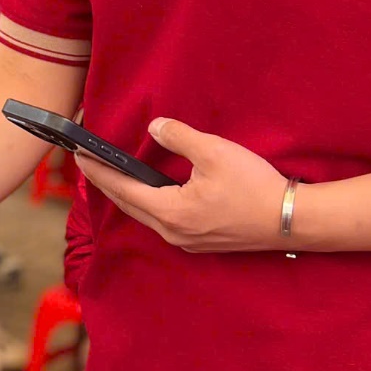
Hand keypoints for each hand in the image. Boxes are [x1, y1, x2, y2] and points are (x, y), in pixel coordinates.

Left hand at [76, 118, 287, 253]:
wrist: (291, 220)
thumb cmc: (253, 186)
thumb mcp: (215, 152)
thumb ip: (179, 137)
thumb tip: (154, 127)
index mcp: (171, 212)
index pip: (123, 190)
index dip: (99, 172)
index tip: (79, 157)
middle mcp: (173, 233)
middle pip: (129, 206)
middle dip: (106, 184)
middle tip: (88, 164)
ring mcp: (187, 242)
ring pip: (145, 216)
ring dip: (127, 196)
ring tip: (113, 176)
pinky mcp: (200, 243)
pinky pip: (162, 222)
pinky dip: (147, 205)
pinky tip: (149, 193)